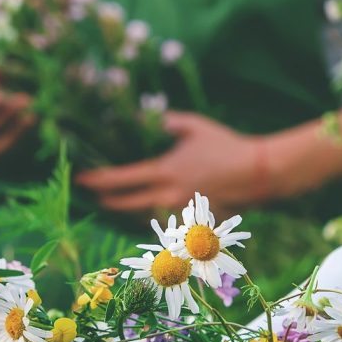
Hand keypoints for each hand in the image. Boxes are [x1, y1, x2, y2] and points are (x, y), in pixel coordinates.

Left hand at [75, 112, 274, 215]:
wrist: (257, 173)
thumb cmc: (226, 146)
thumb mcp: (194, 126)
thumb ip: (169, 122)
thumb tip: (153, 119)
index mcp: (165, 172)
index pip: (123, 179)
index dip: (100, 180)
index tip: (84, 179)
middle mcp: (168, 196)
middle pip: (128, 205)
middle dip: (109, 202)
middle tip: (96, 198)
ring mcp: (181, 212)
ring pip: (147, 217)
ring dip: (131, 212)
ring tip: (120, 205)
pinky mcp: (195, 222)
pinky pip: (169, 221)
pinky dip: (157, 217)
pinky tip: (153, 212)